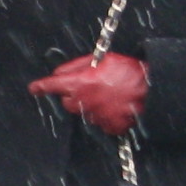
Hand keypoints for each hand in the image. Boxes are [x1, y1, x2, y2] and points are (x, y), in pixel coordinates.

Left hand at [31, 52, 147, 135]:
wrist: (150, 90)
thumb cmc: (127, 71)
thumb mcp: (101, 59)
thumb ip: (76, 65)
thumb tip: (59, 73)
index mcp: (80, 83)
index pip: (53, 85)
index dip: (41, 86)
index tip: (34, 88)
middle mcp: (84, 102)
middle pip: (67, 101)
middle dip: (72, 94)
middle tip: (88, 85)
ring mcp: (95, 117)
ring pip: (83, 111)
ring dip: (89, 104)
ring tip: (108, 94)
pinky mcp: (108, 127)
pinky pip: (99, 121)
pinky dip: (104, 114)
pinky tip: (114, 105)